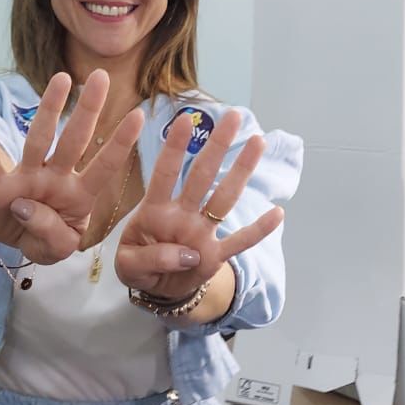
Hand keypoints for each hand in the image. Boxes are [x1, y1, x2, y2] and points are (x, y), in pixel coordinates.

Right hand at [0, 70, 142, 264]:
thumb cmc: (45, 238)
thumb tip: (26, 206)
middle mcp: (56, 177)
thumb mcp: (58, 249)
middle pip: (75, 140)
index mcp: (79, 193)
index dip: (120, 143)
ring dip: (50, 108)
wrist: (13, 242)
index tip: (139, 115)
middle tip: (102, 77)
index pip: (104, 166)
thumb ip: (53, 235)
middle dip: (89, 110)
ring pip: (39, 139)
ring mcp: (27, 177)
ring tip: (62, 78)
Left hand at [115, 110, 284, 301]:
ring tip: (258, 142)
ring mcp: (201, 232)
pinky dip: (258, 230)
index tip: (184, 120)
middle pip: (202, 175)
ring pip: (224, 198)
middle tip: (233, 115)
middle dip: (216, 146)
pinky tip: (278, 213)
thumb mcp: (127, 265)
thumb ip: (149, 258)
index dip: (174, 149)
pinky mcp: (215, 255)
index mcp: (154, 210)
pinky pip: (240, 242)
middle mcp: (182, 214)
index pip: (165, 174)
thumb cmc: (137, 265)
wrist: (155, 288)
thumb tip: (188, 254)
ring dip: (241, 171)